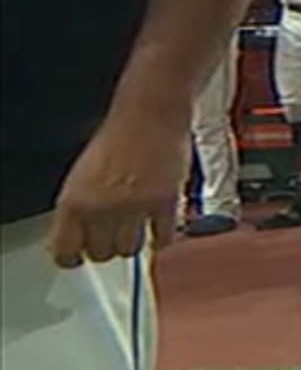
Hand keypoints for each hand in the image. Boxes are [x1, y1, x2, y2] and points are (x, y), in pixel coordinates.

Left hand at [46, 103, 187, 267]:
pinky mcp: (167, 203)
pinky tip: (160, 225)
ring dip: (133, 241)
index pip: (65, 250)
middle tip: (112, 236)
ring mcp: (136, 207)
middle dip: (106, 247)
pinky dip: (162, 236)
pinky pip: (163, 237)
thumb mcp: (82, 174)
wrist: (151, 113)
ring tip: (137, 228)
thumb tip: (79, 234)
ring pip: (130, 249)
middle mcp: (102, 208)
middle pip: (101, 253)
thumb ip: (79, 207)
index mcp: (74, 201)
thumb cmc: (119, 135)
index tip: (79, 256)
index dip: (73, 256)